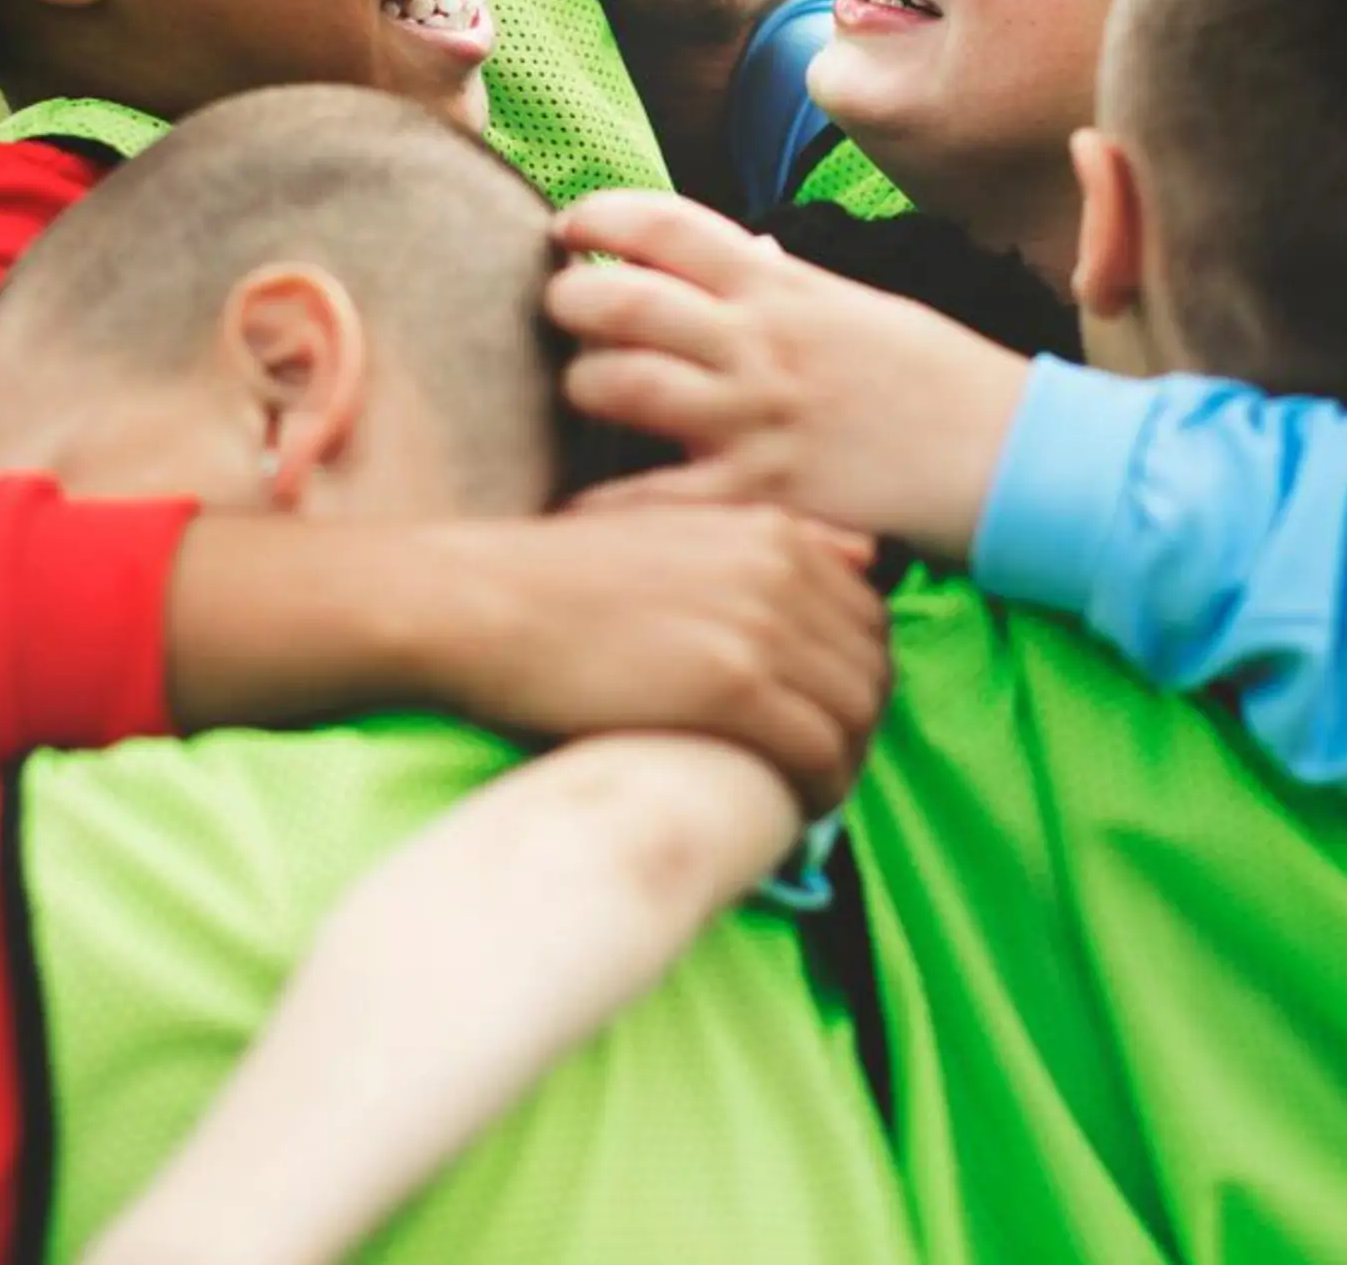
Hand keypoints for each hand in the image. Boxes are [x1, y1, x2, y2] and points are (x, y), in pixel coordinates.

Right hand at [420, 510, 887, 817]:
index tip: (822, 722)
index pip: (867, 618)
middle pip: (872, 669)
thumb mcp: (671, 535)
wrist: (475, 604)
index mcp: (769, 531)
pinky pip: (817, 754)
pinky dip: (819, 792)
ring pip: (855, 717)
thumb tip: (861, 553)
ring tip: (803, 800)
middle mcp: (780, 568)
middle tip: (817, 773)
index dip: (855, 680)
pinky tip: (792, 814)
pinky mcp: (731, 687)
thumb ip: (767, 542)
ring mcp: (760, 626)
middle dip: (858, 729)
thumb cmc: (554, 581)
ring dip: (843, 767)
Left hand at [548, 190, 1033, 560]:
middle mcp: (759, 344)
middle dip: (569, 299)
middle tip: (559, 311)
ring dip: (581, 386)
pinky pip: (652, 498)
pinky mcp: (762, 495)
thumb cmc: (945, 382)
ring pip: (617, 385)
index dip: (601, 215)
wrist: (1018, 456)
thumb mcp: (865, 310)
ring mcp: (756, 419)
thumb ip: (791, 290)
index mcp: (785, 288)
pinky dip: (602, 504)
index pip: (667, 226)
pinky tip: (577, 507)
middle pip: (619, 300)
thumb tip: (742, 261)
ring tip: (580, 393)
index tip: (569, 225)